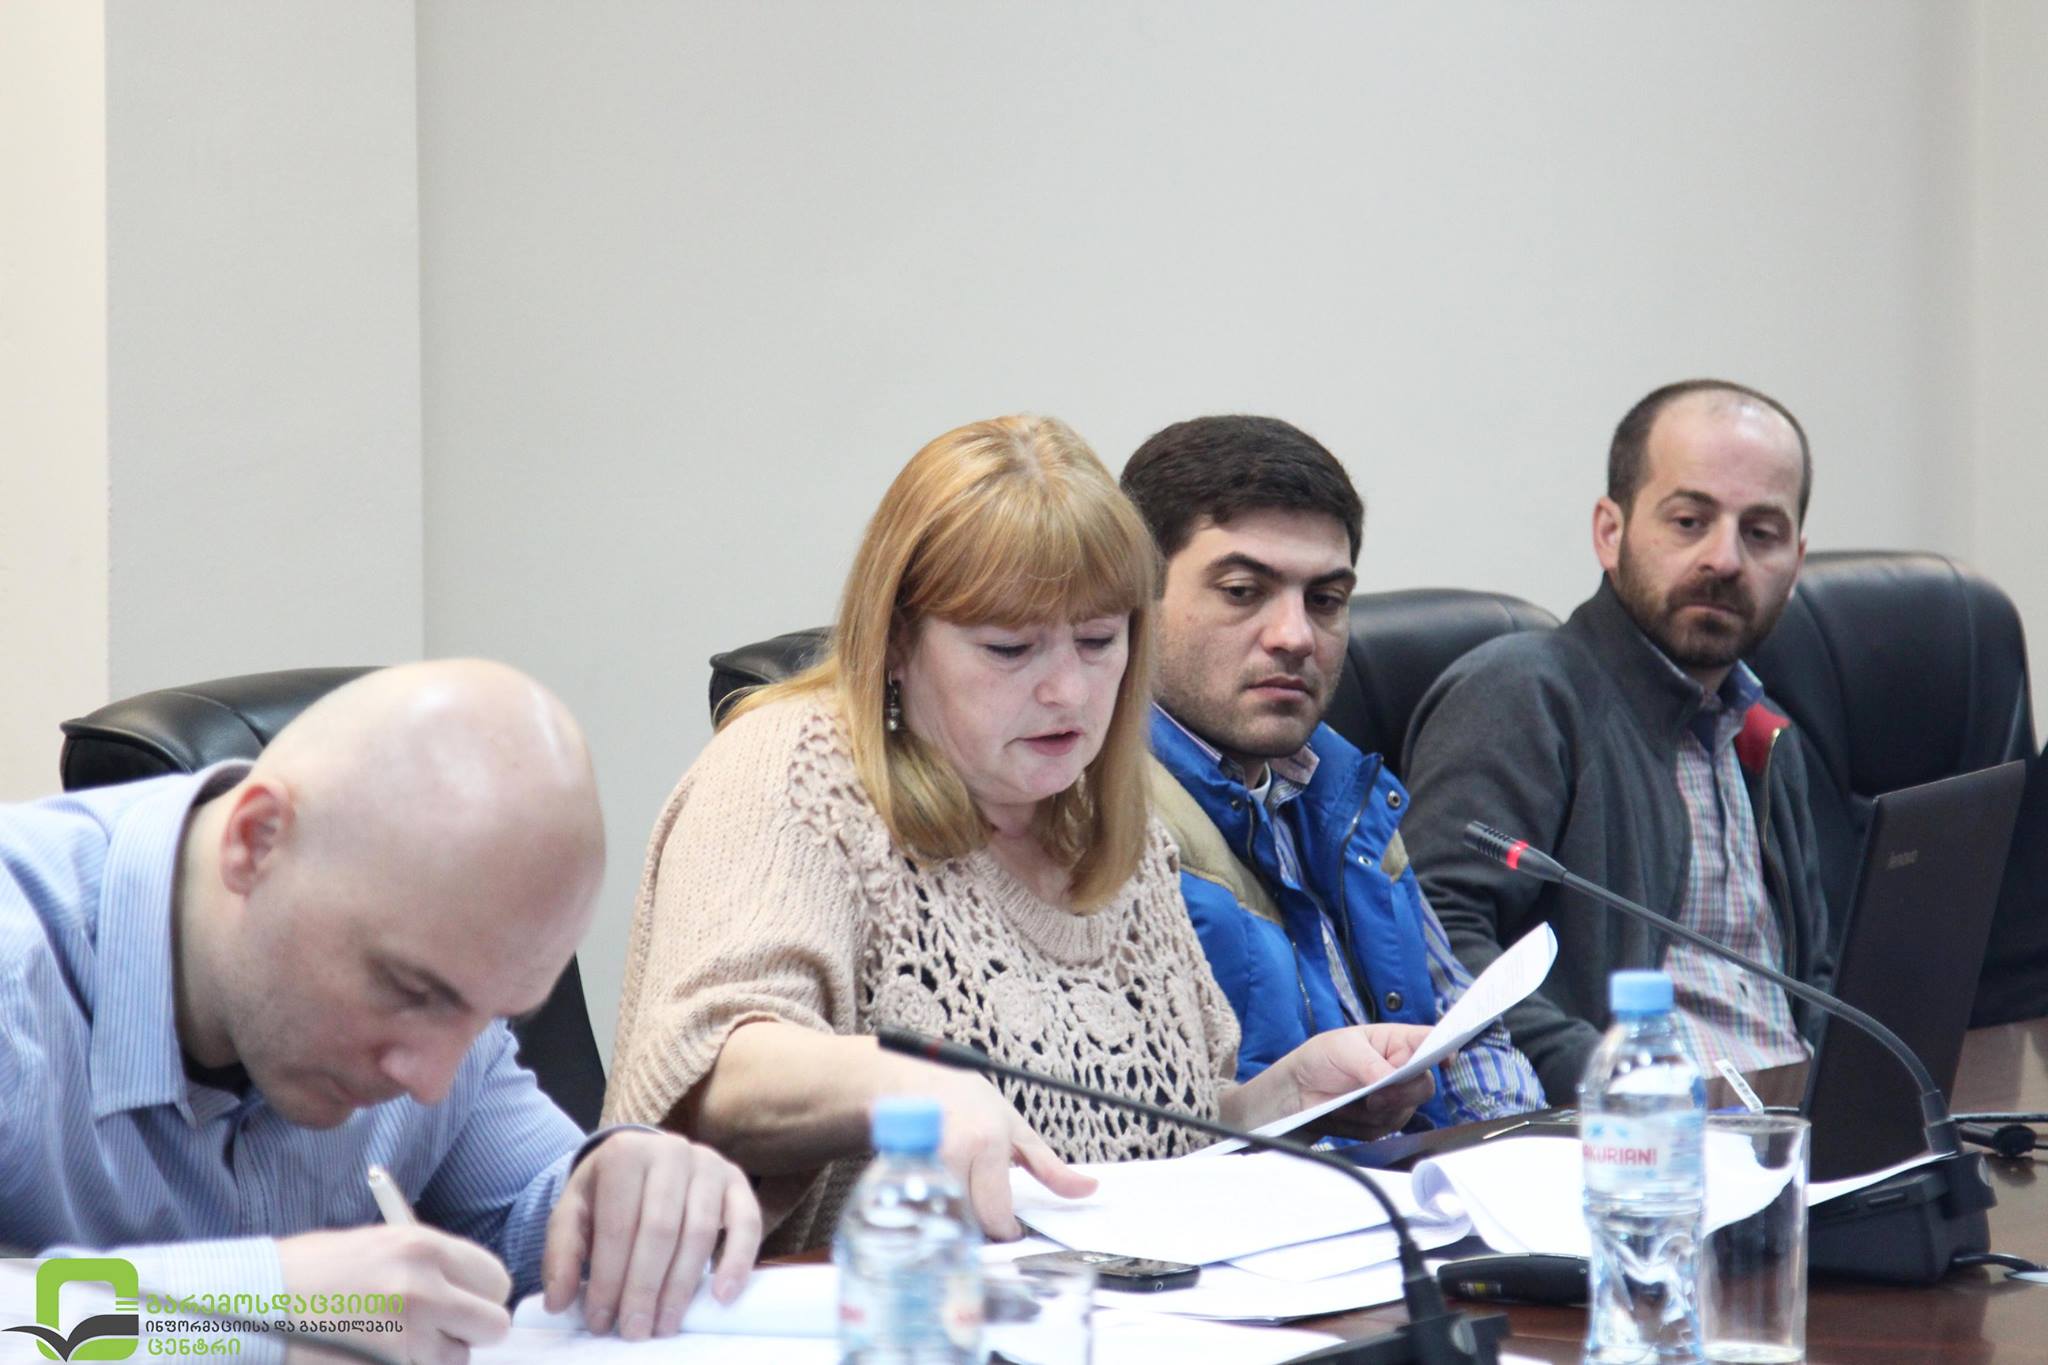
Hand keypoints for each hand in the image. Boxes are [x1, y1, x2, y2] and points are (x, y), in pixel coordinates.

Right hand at [277, 1225, 509, 1364]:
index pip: (496, 1278)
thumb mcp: (374, 1246)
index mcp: (422, 1247)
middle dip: (470, 1331)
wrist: (247, 1307)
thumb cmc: (303, 1274)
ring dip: (433, 1358)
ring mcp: (407, 1339)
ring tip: (389, 1342)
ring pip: (456, 1361)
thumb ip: (426, 1264)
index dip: (482, 1295)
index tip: (466, 1302)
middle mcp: (424, 1291)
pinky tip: (373, 1357)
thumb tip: (464, 1287)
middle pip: (491, 1325)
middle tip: (440, 1330)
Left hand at [540, 1130, 762, 1339]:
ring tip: (664, 1324)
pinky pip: (747, 1222)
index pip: (617, 1225)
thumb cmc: (607, 1193)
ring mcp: (709, 1164)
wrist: (644, 1160)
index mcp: (624, 1153)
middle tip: (635, 1331)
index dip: (608, 1278)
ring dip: (681, 1286)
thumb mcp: (573, 1212)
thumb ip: (562, 1254)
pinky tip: (721, 1296)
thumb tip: (559, 1302)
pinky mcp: (737, 1181)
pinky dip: (737, 1260)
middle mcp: (670, 1150)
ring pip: (699, 1232)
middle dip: (644, 1288)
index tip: (601, 1321)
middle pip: (659, 1230)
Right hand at [910, 1067, 1096, 1240]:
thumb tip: (1091, 1189)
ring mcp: (919, 1163)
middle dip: (982, 1228)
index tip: (1011, 1230)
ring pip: (943, 1221)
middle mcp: (951, 1154)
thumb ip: (1052, 1167)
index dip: (1006, 1230)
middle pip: (969, 1222)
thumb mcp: (1017, 1129)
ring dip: (956, 1225)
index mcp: (986, 1143)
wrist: (911, 1080)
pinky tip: (935, 1204)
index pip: (996, 1213)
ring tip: (963, 1205)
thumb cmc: (966, 1101)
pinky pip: (916, 1214)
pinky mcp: (896, 1173)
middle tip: (988, 1218)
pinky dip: (930, 1218)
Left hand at [1279, 1023, 1437, 1141]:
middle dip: (1400, 1094)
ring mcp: (1395, 1098)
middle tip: (1374, 1097)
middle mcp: (1402, 1070)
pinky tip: (1341, 1112)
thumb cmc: (1321, 1057)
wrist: (1298, 1091)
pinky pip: (1383, 1129)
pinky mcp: (1382, 1122)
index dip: (1444, 1049)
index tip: (1446, 1058)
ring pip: (1403, 1112)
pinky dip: (1359, 1123)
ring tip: (1343, 1102)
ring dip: (1371, 1111)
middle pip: (1423, 1086)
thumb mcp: (1343, 1049)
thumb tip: (1390, 1080)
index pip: (1429, 1042)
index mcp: (1397, 1042)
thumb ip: (1370, 1064)